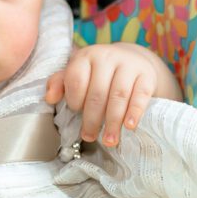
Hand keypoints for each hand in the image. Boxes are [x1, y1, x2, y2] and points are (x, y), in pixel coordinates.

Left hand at [45, 42, 181, 145]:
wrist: (132, 60)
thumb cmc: (99, 72)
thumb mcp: (78, 72)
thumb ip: (60, 83)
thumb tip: (50, 98)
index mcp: (86, 56)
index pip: (76, 80)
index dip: (74, 100)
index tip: (75, 113)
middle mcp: (107, 57)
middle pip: (97, 92)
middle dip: (92, 118)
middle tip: (89, 137)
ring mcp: (129, 65)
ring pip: (118, 95)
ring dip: (112, 121)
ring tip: (109, 140)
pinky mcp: (146, 75)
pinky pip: (140, 95)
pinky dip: (135, 112)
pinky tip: (129, 126)